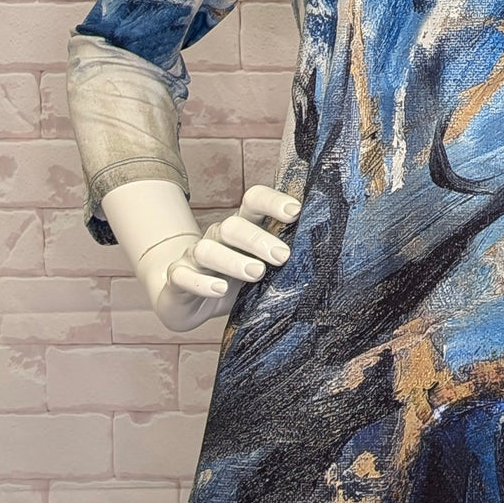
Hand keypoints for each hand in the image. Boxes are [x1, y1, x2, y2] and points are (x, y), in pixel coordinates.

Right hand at [145, 184, 301, 331]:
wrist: (187, 300)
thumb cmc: (234, 282)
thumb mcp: (261, 268)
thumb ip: (282, 259)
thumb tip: (326, 255)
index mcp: (241, 228)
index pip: (254, 201)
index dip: (273, 202)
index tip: (296, 212)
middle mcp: (217, 237)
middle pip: (233, 226)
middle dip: (259, 239)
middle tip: (283, 257)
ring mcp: (194, 257)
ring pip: (208, 249)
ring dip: (233, 260)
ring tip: (256, 272)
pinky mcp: (178, 279)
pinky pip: (184, 276)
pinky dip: (202, 282)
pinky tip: (219, 289)